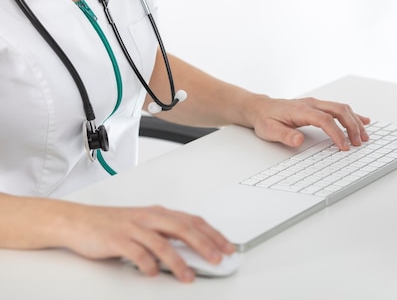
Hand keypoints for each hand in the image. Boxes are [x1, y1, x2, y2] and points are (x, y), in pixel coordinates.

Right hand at [59, 204, 234, 282]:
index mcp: (159, 212)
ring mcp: (133, 228)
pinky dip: (147, 265)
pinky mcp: (117, 239)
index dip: (213, 234)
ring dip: (178, 262)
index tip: (227, 247)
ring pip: (162, 243)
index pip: (194, 221)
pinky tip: (153, 273)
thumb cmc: (112, 224)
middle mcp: (149, 217)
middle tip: (217, 259)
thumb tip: (194, 248)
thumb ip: (167, 233)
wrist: (78, 220)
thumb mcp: (145, 224)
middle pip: (183, 229)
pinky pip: (136, 253)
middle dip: (204, 245)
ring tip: (188, 276)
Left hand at [247, 96, 369, 149]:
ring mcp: (316, 104)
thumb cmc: (265, 119)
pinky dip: (352, 115)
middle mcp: (311, 104)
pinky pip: (338, 108)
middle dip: (352, 126)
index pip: (325, 120)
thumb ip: (284, 135)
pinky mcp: (318, 106)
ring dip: (355, 121)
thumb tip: (298, 140)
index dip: (337, 133)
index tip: (344, 146)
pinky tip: (363, 121)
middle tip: (359, 142)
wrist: (260, 108)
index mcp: (301, 110)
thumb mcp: (269, 130)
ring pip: (342, 108)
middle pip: (339, 110)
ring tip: (364, 136)